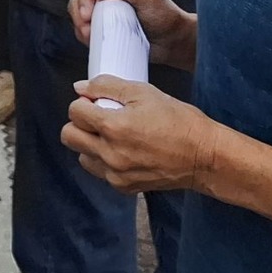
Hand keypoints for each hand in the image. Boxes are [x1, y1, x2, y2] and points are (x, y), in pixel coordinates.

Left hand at [62, 77, 221, 192]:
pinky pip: (99, 171)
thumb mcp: (144, 93)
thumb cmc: (179, 121)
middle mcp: (110, 153)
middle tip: (98, 118)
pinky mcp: (123, 186)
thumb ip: (107, 86)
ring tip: (112, 136)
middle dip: (79, 123)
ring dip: (89, 143)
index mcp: (114, 127)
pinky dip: (104, 160)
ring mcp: (115, 173)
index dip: (83, 102)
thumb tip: (80, 87)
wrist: (203, 157)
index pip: (74, 111)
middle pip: (68, 136)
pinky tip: (123, 151)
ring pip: (81, 155)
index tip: (96, 102)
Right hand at [68, 0, 197, 70]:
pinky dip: (85, 37)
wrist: (172, 41)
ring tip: (92, 37)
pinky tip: (95, 41)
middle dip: (79, 15)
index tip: (88, 15)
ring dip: (81, 27)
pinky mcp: (101, 28)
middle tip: (88, 29)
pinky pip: (83, 31)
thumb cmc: (164, 16)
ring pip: (77, 15)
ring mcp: (102, 12)